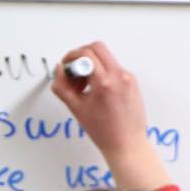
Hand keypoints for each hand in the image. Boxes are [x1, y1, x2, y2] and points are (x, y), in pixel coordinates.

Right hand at [51, 41, 169, 190]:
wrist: (126, 142)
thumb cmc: (103, 131)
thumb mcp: (76, 109)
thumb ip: (63, 87)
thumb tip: (58, 71)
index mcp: (104, 82)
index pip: (86, 54)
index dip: (71, 56)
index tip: (65, 65)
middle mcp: (119, 75)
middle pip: (97, 48)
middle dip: (81, 55)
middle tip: (72, 70)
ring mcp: (127, 77)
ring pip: (105, 57)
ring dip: (91, 64)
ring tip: (82, 85)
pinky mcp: (131, 81)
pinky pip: (113, 68)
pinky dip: (100, 72)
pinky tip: (94, 90)